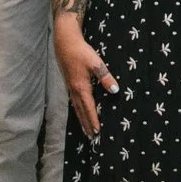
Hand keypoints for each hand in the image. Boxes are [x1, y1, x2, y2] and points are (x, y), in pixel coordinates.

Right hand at [54, 15, 116, 138]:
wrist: (65, 43)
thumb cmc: (82, 52)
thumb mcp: (96, 63)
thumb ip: (106, 77)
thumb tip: (115, 91)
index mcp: (81, 88)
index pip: (89, 108)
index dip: (93, 120)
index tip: (98, 132)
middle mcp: (74, 91)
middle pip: (81, 112)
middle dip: (87, 124)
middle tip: (91, 137)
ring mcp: (70, 88)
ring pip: (76, 108)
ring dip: (81, 119)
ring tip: (85, 130)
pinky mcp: (69, 84)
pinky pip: (74, 102)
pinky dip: (78, 110)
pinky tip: (79, 112)